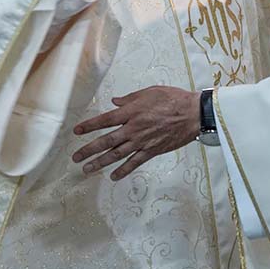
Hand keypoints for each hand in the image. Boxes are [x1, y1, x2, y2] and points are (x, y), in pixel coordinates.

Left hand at [72, 86, 199, 179]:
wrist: (193, 114)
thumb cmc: (173, 99)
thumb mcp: (150, 91)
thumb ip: (130, 98)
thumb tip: (114, 102)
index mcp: (131, 112)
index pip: (105, 120)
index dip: (89, 126)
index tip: (76, 131)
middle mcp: (133, 128)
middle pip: (106, 141)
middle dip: (89, 149)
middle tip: (75, 157)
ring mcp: (142, 141)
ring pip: (117, 154)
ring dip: (100, 162)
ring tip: (87, 170)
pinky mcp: (152, 150)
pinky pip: (135, 163)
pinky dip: (124, 170)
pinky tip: (113, 176)